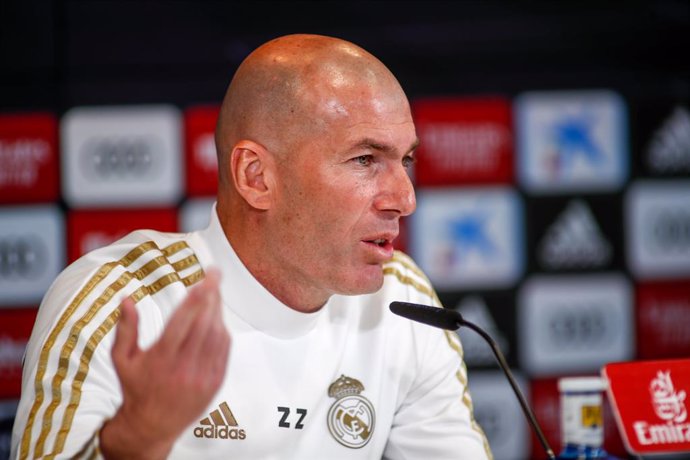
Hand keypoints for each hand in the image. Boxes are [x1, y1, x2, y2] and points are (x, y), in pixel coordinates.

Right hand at [101, 268, 229, 458]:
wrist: (152, 426)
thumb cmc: (136, 388)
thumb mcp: (122, 360)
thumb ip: (126, 328)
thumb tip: (126, 298)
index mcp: (160, 360)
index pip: (181, 324)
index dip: (195, 300)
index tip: (203, 280)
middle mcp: (183, 368)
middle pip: (203, 324)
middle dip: (212, 296)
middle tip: (214, 274)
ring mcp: (202, 376)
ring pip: (217, 334)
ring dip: (218, 309)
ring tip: (214, 291)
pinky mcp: (215, 382)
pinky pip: (224, 349)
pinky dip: (223, 329)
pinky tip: (217, 316)